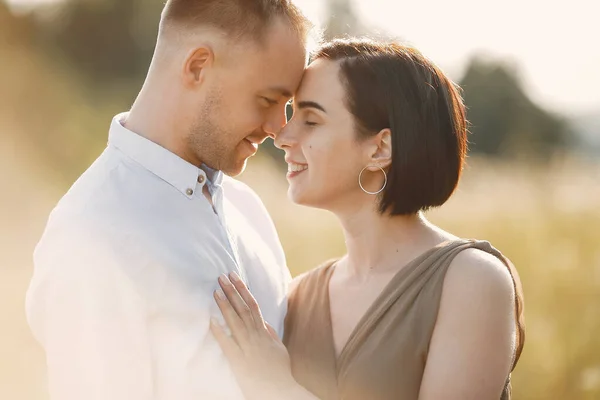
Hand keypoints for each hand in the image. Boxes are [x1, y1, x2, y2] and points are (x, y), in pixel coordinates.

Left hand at [210, 272, 296, 399]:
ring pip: (235, 322)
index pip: (253, 305)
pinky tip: (211, 321)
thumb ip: (271, 334)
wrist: (279, 391)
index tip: (235, 277)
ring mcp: (248, 347)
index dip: (243, 290)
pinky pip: (227, 344)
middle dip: (232, 291)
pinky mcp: (239, 361)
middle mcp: (256, 336)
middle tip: (221, 277)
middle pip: (243, 309)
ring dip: (225, 305)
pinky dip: (219, 332)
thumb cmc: (280, 371)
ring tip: (216, 291)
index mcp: (264, 332)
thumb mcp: (279, 349)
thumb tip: (264, 322)